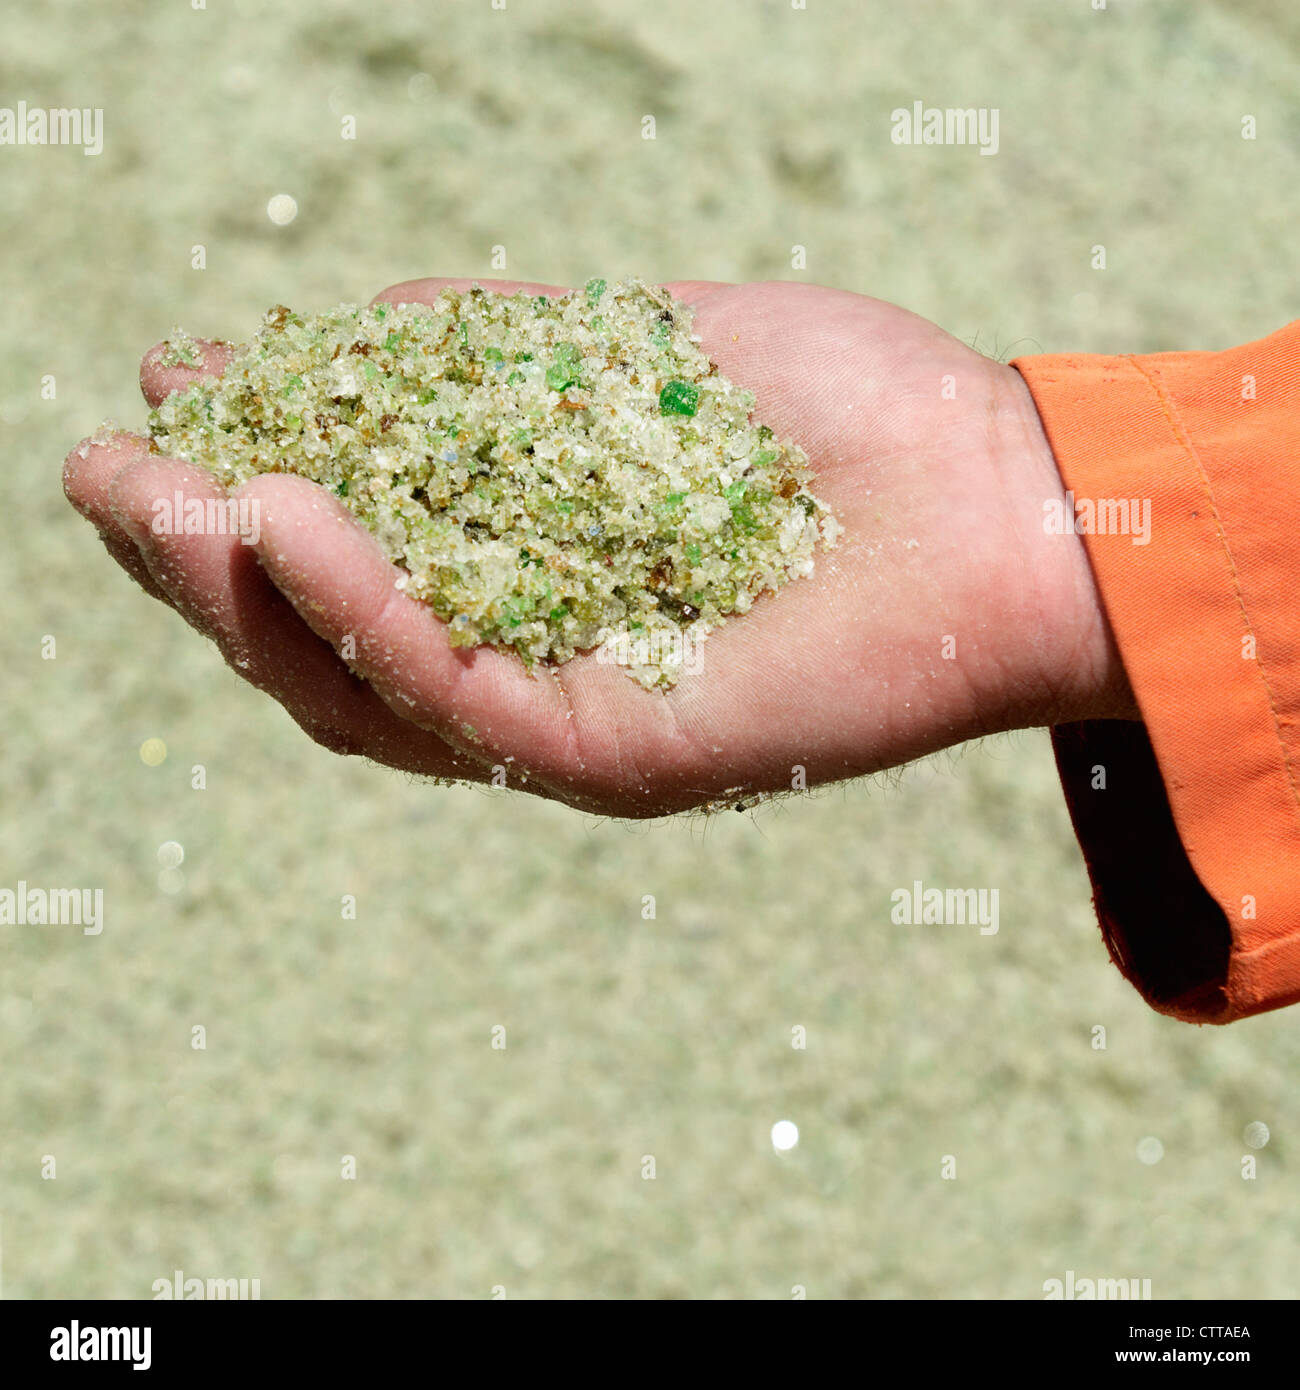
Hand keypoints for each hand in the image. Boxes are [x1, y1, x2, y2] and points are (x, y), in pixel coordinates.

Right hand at [64, 278, 1134, 816]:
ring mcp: (569, 719)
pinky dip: (362, 609)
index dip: (247, 476)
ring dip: (240, 592)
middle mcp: (533, 659)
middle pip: (327, 638)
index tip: (170, 387)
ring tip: (153, 496)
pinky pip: (456, 696)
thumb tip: (355, 327)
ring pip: (360, 690)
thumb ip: (501, 352)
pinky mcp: (619, 757)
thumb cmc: (850, 414)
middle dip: (200, 553)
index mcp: (531, 577)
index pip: (354, 551)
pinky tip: (283, 520)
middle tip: (99, 466)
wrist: (1009, 492)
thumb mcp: (641, 350)